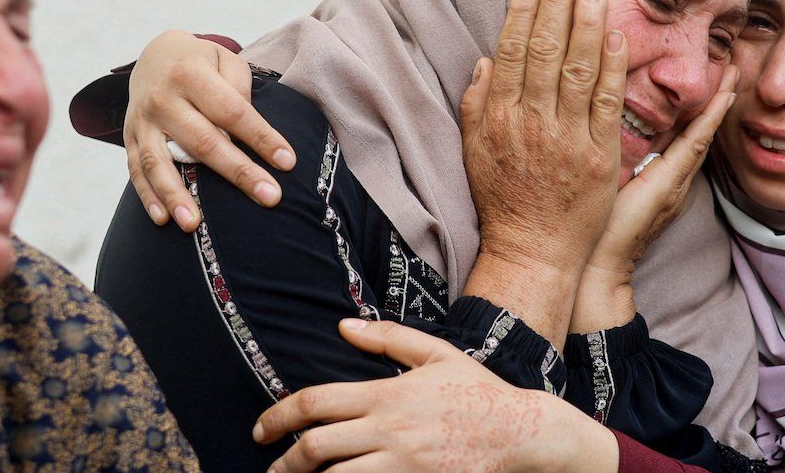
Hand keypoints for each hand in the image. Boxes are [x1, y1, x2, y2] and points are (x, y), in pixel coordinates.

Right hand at [124, 30, 295, 230]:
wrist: (155, 55)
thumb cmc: (202, 63)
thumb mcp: (224, 60)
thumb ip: (239, 89)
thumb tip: (248, 132)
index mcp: (191, 74)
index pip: (232, 111)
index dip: (261, 138)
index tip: (287, 162)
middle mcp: (163, 97)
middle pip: (202, 141)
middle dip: (238, 172)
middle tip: (269, 198)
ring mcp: (142, 120)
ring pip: (159, 162)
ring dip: (176, 196)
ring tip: (195, 224)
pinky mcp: (129, 137)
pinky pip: (136, 170)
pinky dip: (148, 196)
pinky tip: (164, 220)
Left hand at [253, 319, 617, 471]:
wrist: (523, 434)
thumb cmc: (479, 392)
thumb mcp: (437, 354)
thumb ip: (387, 337)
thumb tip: (342, 326)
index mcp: (387, 394)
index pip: (315, 403)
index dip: (277, 417)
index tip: (261, 430)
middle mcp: (389, 431)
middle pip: (316, 449)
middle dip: (284, 463)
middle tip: (272, 468)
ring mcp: (403, 465)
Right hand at [459, 0, 627, 342]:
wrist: (531, 250)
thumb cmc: (501, 200)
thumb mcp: (474, 150)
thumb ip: (477, 103)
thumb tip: (486, 60)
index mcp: (499, 117)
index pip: (511, 51)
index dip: (522, 11)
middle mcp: (531, 122)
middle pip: (544, 49)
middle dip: (556, 2)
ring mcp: (567, 137)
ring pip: (577, 68)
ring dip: (586, 22)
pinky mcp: (599, 154)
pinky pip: (607, 101)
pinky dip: (612, 65)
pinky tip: (616, 34)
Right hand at [570, 65, 738, 332]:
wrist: (600, 273)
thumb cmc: (602, 233)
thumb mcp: (613, 190)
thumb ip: (627, 158)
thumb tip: (638, 123)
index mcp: (668, 179)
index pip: (699, 134)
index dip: (716, 105)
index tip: (732, 75)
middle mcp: (677, 185)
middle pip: (703, 136)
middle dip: (718, 103)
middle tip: (732, 69)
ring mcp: (671, 194)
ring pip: (693, 148)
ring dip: (705, 118)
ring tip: (715, 89)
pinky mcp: (661, 200)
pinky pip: (680, 160)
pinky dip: (688, 137)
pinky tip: (680, 127)